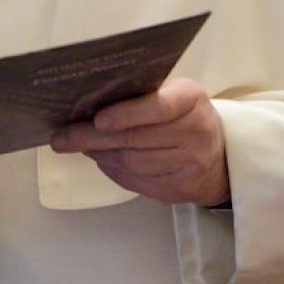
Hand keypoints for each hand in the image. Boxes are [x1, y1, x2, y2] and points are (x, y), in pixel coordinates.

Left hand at [49, 77, 229, 206]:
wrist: (221, 156)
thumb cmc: (185, 117)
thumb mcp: (173, 94)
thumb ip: (140, 94)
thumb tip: (88, 103)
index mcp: (191, 99)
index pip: (158, 106)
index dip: (127, 114)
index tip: (98, 119)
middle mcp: (195, 131)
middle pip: (135, 138)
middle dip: (92, 138)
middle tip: (62, 138)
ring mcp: (190, 164)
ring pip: (132, 162)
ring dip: (99, 154)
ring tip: (78, 145)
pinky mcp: (180, 190)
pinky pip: (136, 182)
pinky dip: (112, 170)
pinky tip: (101, 159)